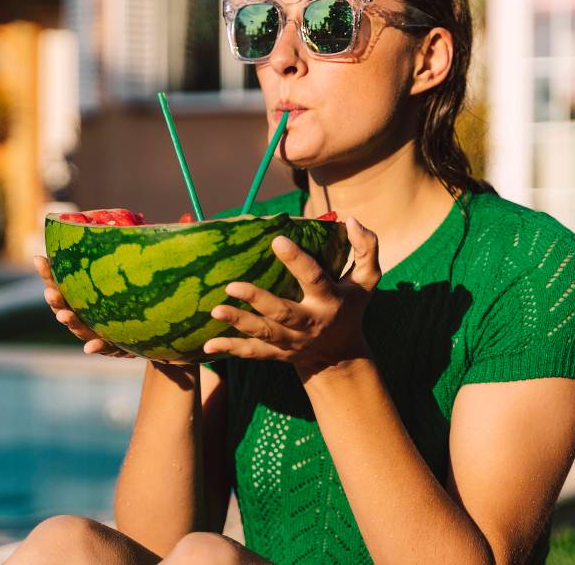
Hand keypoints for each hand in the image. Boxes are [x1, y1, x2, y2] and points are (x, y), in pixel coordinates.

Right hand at [34, 255, 135, 357]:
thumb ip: (120, 254)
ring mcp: (92, 330)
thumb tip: (133, 216)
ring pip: (77, 326)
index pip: (59, 281)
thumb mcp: (122, 274)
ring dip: (69, 320)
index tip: (39, 258)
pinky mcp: (108, 345)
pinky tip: (89, 348)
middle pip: (62, 304)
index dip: (47, 272)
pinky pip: (101, 346)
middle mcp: (80, 312)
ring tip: (65, 315)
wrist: (145, 330)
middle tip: (49, 292)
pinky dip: (95, 347)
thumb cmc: (127, 296)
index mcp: (79, 294)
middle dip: (54, 299)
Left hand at [202, 217, 380, 374]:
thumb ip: (367, 248)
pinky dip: (230, 349)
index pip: (314, 278)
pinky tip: (207, 345)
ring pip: (264, 334)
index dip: (297, 260)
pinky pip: (252, 353)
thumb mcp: (368, 279)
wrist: (341, 355)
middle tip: (232, 285)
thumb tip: (351, 219)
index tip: (277, 240)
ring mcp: (292, 342)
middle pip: (283, 313)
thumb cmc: (350, 306)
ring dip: (240, 323)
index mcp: (330, 301)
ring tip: (216, 309)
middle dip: (258, 301)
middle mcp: (310, 324)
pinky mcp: (277, 354)